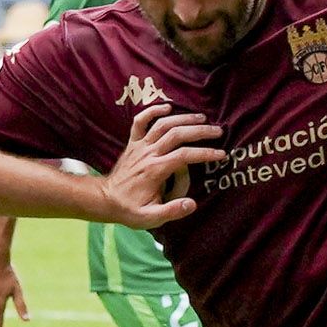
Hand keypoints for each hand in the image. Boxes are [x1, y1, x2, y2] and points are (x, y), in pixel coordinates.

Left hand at [99, 104, 223, 229]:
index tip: (221, 154)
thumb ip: (171, 211)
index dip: (204, 154)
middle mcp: (148, 154)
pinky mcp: (133, 143)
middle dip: (200, 131)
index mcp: (155, 170)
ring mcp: (139, 146)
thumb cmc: (130, 210)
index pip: (184, 156)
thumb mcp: (150, 218)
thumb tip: (192, 204)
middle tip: (218, 131)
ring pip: (162, 124)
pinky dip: (152, 111)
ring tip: (202, 118)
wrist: (105, 200)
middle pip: (177, 134)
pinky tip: (167, 108)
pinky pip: (140, 121)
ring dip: (183, 118)